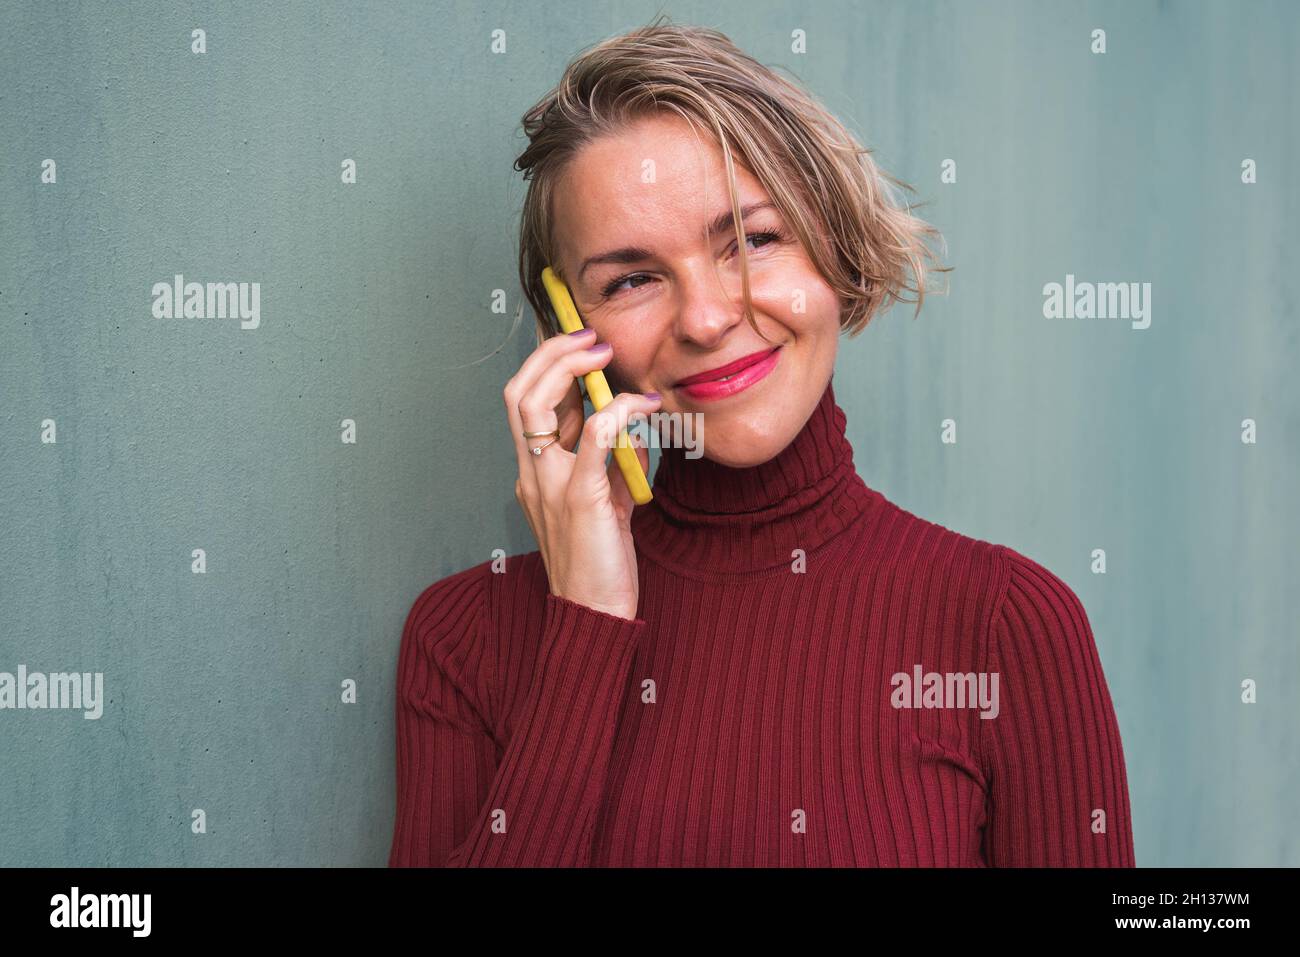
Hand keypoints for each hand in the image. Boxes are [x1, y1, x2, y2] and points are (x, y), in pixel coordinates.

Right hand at [504, 329, 660, 619]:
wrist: (595, 615)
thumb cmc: (601, 561)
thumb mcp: (604, 501)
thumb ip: (609, 462)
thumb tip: (632, 425)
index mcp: (534, 473)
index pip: (524, 403)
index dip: (546, 364)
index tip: (581, 345)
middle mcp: (532, 475)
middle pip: (518, 393)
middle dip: (550, 352)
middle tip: (590, 337)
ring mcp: (550, 485)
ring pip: (535, 406)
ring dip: (569, 367)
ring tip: (604, 353)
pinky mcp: (580, 499)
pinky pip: (592, 437)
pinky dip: (617, 410)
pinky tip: (643, 406)